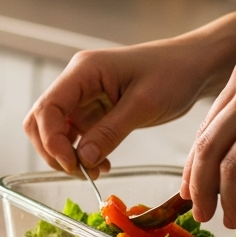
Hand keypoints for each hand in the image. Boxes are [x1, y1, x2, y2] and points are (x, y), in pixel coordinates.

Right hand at [25, 37, 225, 174]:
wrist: (194, 65)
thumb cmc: (174, 74)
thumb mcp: (144, 105)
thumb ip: (110, 132)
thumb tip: (82, 159)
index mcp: (84, 71)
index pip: (47, 107)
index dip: (51, 140)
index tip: (72, 164)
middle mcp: (77, 82)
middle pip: (41, 120)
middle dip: (53, 150)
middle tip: (81, 171)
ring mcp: (83, 96)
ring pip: (54, 131)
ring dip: (66, 154)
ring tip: (95, 170)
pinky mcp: (94, 110)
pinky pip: (75, 135)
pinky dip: (81, 153)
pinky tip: (102, 164)